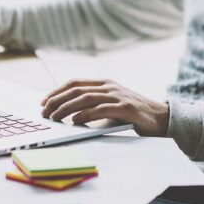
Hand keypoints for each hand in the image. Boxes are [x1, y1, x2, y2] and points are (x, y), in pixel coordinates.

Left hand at [40, 79, 169, 136]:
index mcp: (104, 83)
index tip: (43, 102)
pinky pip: (101, 109)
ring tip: (55, 117)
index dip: (57, 91)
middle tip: (44, 112)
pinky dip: (86, 115)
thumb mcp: (109, 107)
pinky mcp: (126, 108)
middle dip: (57, 101)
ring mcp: (118, 96)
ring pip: (86, 98)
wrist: (161, 119)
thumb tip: (66, 115)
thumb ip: (92, 107)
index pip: (74, 83)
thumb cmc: (131, 115)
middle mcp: (109, 86)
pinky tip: (75, 121)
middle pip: (76, 90)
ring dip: (67, 108)